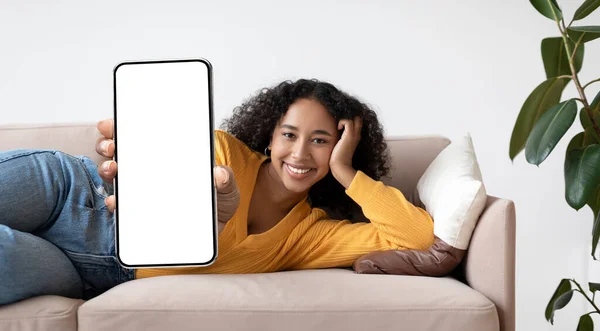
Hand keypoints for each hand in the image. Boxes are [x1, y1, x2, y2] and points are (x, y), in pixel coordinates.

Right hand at [95, 119, 240, 233]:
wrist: (215, 228)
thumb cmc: (218, 200)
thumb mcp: (227, 187)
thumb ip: (225, 180)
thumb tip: (219, 173)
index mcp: (168, 156)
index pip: (140, 135)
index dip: (121, 127)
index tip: (112, 125)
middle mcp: (150, 170)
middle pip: (120, 151)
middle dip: (109, 145)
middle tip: (113, 147)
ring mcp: (142, 191)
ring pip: (115, 175)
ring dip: (108, 170)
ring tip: (114, 170)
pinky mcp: (140, 214)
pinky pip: (121, 206)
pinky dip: (114, 202)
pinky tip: (116, 201)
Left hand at [329, 116, 361, 188]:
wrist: (340, 166)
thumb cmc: (337, 158)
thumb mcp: (339, 146)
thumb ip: (338, 139)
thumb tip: (331, 133)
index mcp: (355, 137)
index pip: (357, 122)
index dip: (350, 119)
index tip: (340, 123)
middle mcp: (356, 135)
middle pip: (358, 118)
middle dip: (348, 116)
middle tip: (339, 121)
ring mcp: (354, 135)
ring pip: (355, 117)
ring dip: (345, 118)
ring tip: (338, 125)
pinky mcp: (349, 135)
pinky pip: (348, 121)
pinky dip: (342, 121)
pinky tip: (337, 128)